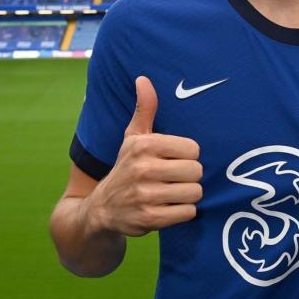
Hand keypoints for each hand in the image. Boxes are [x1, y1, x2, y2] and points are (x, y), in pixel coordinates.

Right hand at [85, 76, 202, 236]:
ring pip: (194, 193)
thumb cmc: (127, 167)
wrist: (102, 209)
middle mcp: (142, 169)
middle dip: (190, 177)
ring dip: (187, 195)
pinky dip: (183, 212)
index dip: (187, 156)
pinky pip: (187, 213)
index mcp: (143, 145)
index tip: (174, 159)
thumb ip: (144, 109)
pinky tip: (169, 208)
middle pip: (196, 171)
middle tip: (175, 179)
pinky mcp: (149, 219)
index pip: (193, 148)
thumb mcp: (133, 137)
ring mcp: (145, 196)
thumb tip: (143, 78)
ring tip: (173, 193)